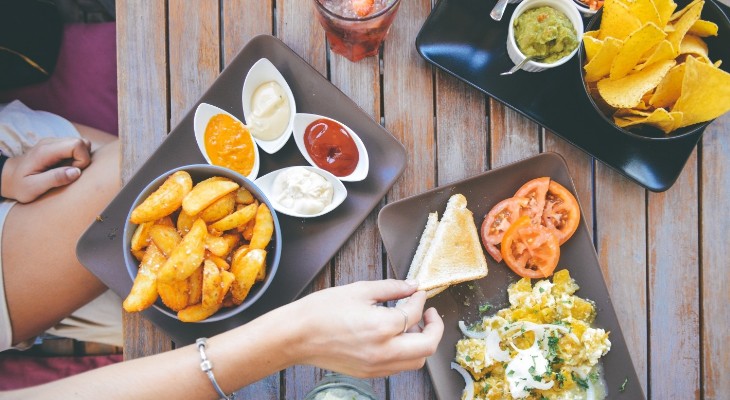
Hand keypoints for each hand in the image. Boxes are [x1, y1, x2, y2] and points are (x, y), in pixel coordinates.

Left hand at [1, 137, 91, 202]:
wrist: (8, 177)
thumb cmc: (20, 185)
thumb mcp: (33, 188)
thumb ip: (54, 179)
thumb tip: (77, 172)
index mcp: (46, 151)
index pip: (77, 144)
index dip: (82, 160)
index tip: (73, 173)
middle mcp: (51, 142)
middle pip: (82, 142)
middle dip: (84, 160)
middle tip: (70, 173)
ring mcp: (54, 142)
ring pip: (82, 144)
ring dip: (81, 159)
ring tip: (67, 171)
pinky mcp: (57, 146)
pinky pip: (76, 148)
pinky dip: (77, 158)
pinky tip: (65, 167)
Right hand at [290, 279, 443, 377]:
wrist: (296, 335)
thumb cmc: (322, 311)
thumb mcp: (359, 290)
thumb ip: (391, 288)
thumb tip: (412, 286)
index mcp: (382, 327)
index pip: (414, 314)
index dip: (420, 300)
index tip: (418, 292)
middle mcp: (383, 351)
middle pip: (428, 346)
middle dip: (435, 327)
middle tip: (430, 313)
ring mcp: (377, 366)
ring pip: (416, 361)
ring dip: (422, 343)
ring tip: (412, 326)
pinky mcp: (369, 374)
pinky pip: (398, 367)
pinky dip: (406, 353)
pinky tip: (396, 337)